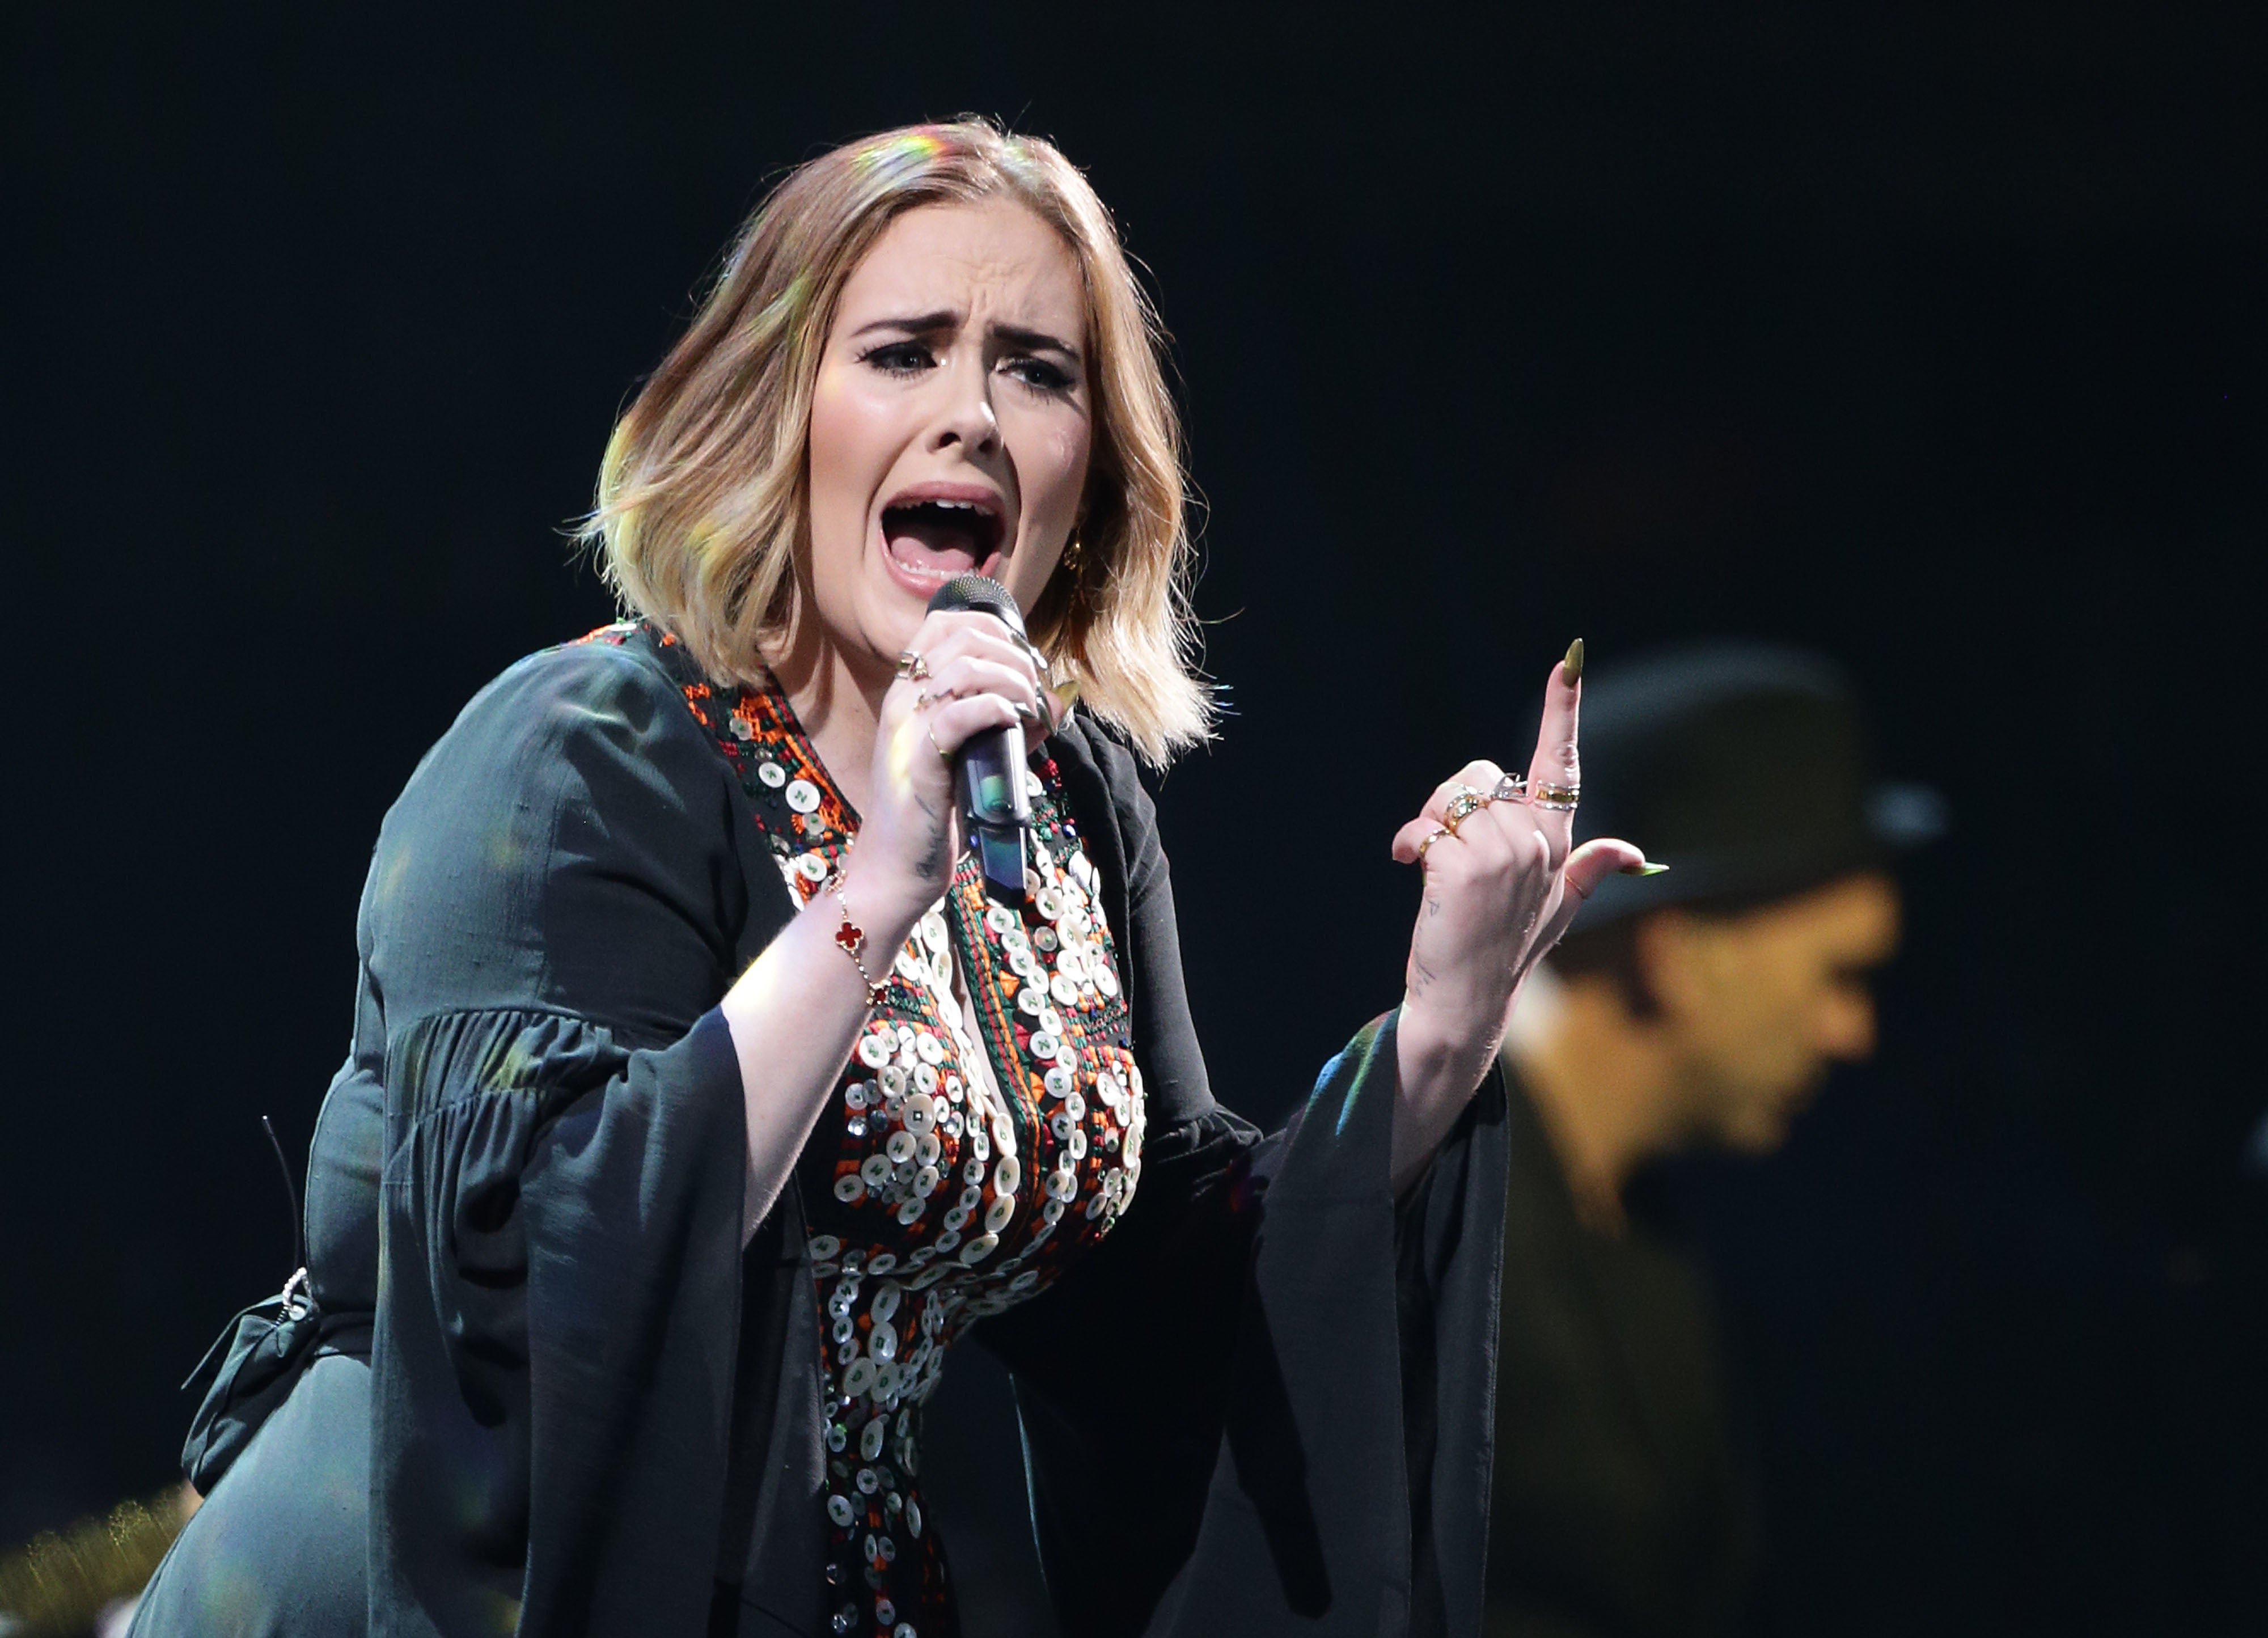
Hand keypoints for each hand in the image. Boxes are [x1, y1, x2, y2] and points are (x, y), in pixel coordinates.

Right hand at [844, 610, 1051, 926]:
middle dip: (1014, 655)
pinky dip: (995, 710)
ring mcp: (906, 731)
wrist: (895, 868)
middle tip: (1034, 692)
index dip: (993, 628)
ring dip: (1012, 682)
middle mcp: (902, 702)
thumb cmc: (935, 812)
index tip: (1023, 660)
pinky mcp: (919, 764)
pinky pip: (958, 715)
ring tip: (1030, 711)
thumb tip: (1056, 702)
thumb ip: (1010, 725)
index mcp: (909, 693)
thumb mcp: (973, 757)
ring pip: (963, 669)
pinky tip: (1013, 724)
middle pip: (962, 638)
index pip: (944, 624)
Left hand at [1385, 647, 1648, 1184]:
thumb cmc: (1504, 953)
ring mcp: (1506, 855)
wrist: (1465, 1001)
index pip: (1562, 768)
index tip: (1567, 661)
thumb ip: (1588, 871)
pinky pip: (1430, 824)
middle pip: (1481, 776)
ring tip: (1429, 864)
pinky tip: (1410, 868)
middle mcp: (1538, 844)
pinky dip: (1411, 842)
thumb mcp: (1555, 912)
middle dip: (1450, 802)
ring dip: (1428, 824)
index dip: (1563, 711)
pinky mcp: (1468, 867)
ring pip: (1453, 797)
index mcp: (1558, 844)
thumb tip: (1634, 852)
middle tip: (1441, 848)